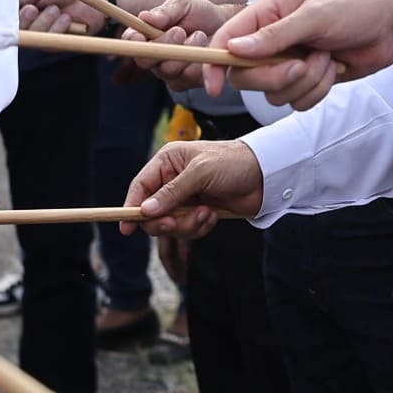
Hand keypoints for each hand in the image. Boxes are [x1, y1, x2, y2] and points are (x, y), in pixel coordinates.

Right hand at [18, 0, 102, 35]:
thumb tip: (5, 6)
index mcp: (27, 6)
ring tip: (56, 9)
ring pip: (33, 37)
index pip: (10, 17)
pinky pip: (50, 43)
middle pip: (18, 31)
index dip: (10, 17)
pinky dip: (57, 30)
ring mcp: (47, 32)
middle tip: (33, 8)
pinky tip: (66, 18)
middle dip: (25, 21)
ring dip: (43, 23)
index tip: (16, 8)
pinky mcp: (61, 41)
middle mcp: (34, 21)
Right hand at [124, 0, 237, 92]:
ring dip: (184, 52)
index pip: (130, 41)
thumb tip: (144, 17)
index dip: (131, 41)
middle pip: (144, 61)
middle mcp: (152, 55)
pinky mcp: (184, 82)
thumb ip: (165, 11)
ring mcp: (167, 71)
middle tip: (180, 31)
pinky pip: (185, 78)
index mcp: (146, 35)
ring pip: (166, 70)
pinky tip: (205, 51)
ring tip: (199, 35)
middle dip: (162, 45)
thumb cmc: (200, 14)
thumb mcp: (184, 5)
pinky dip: (197, 63)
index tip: (140, 36)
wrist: (225, 26)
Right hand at [126, 140, 262, 238]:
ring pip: (170, 225)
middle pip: (151, 212)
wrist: (266, 176)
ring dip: (187, 225)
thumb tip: (146, 211)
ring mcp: (185, 198)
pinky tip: (213, 217)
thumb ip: (173, 192)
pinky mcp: (198, 212)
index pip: (140, 186)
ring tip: (207, 213)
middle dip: (165, 221)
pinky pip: (187, 230)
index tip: (127, 228)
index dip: (130, 207)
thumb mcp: (201, 172)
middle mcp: (172, 181)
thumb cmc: (234, 163)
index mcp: (168, 162)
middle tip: (175, 223)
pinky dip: (199, 228)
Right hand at [205, 0, 392, 109]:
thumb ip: (274, 35)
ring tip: (326, 58)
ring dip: (305, 82)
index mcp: (265, 15)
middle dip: (275, 77)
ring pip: (274, 93)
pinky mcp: (305, 82)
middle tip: (301, 64)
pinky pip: (297, 103)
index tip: (214, 86)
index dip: (214, 64)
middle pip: (246, 76)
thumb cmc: (355, 8)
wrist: (391, 25)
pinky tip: (333, 70)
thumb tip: (234, 49)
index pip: (225, 41)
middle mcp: (271, 41)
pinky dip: (317, 91)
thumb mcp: (314, 16)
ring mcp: (288, 63)